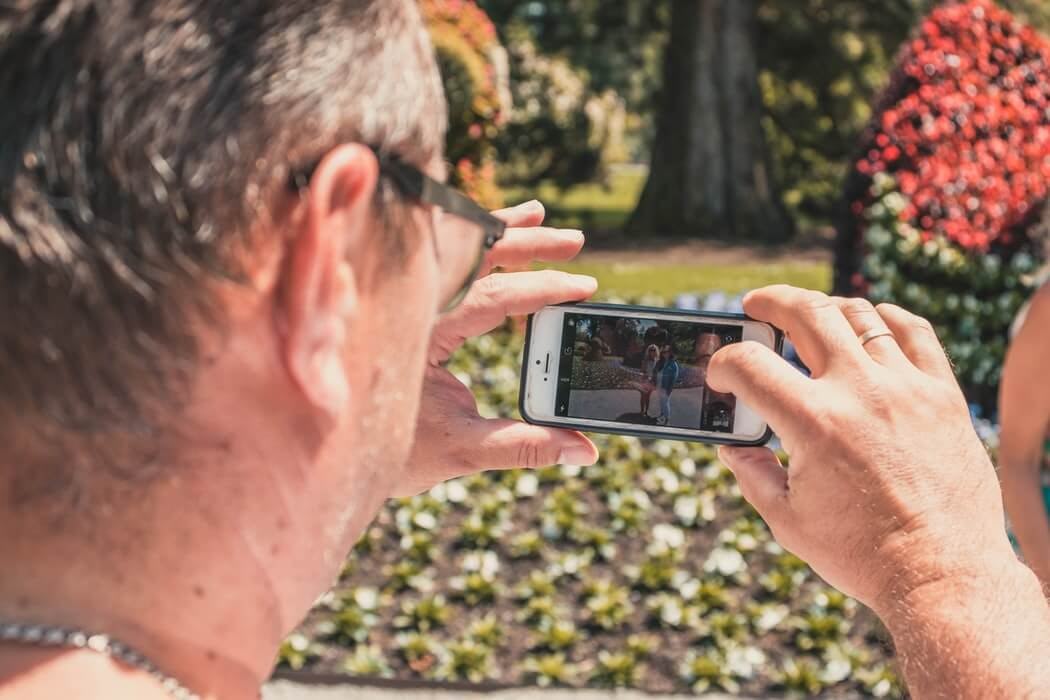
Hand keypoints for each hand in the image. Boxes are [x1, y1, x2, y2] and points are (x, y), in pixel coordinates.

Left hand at [393, 201, 598, 497]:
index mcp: (416, 334)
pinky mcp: (399, 304)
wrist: (331, 451)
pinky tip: (496, 232)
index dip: (540, 288)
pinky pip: (433, 260)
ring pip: (449, 249)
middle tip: (574, 241)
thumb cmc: (391, 450)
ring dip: (495, 232)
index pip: (488, 297)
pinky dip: (467, 244)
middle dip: (525, 243)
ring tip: (538, 215)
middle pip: (469, 256)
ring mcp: (399, 300)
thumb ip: (524, 445)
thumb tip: (586, 451)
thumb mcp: (462, 450)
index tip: (581, 285)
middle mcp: (405, 306)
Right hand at [707, 286, 1014, 612]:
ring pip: (860, 315)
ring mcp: (906, 388)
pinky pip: (917, 332)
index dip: (722, 364)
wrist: (943, 576)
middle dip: (769, 302)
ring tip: (809, 315)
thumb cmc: (861, 554)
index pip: (749, 365)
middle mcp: (859, 393)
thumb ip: (752, 474)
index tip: (721, 374)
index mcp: (813, 424)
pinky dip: (887, 317)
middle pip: (806, 313)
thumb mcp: (788, 521)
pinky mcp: (943, 395)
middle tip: (755, 305)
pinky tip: (870, 321)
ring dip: (824, 307)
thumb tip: (731, 446)